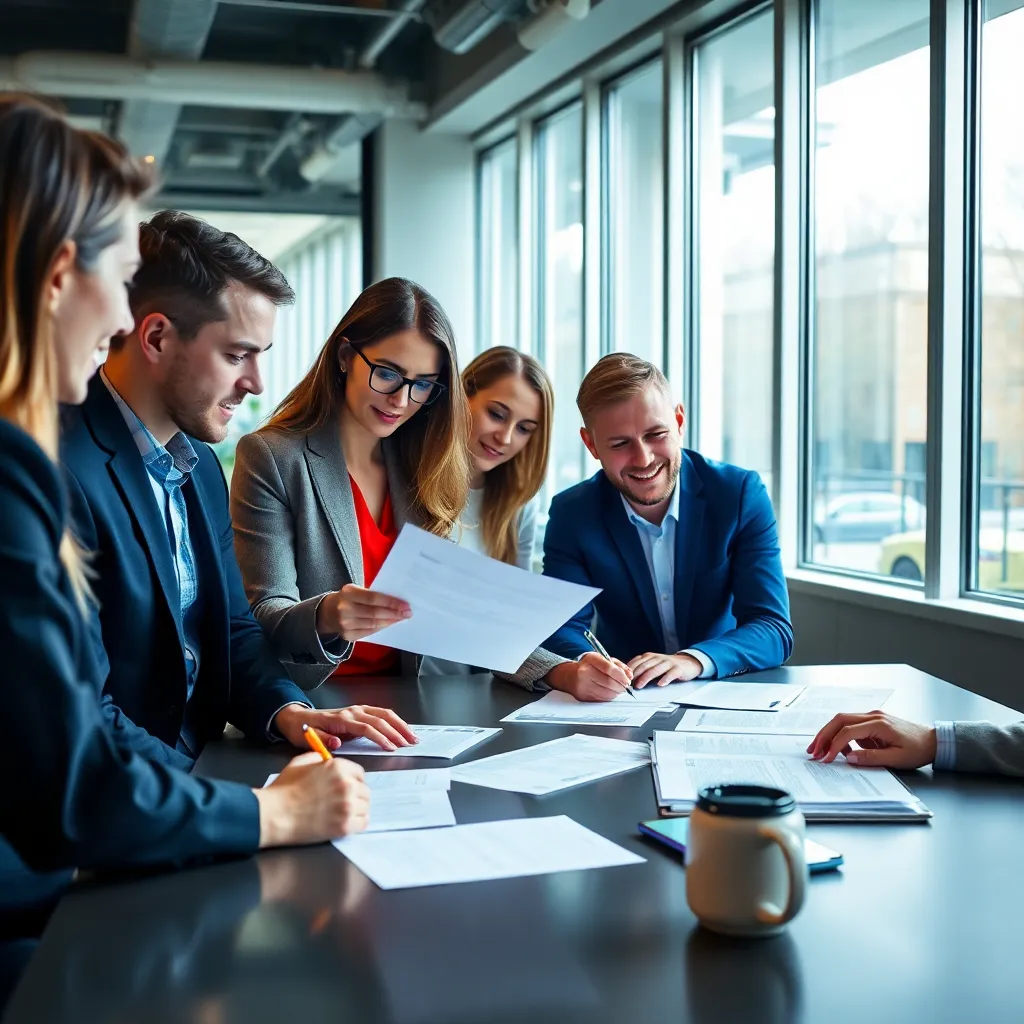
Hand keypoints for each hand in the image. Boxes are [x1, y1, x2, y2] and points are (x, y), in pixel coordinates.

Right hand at [255, 752, 369, 846]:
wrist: (275, 814)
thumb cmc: (284, 789)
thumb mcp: (300, 763)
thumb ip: (319, 759)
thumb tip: (327, 761)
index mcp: (338, 767)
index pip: (360, 773)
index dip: (353, 780)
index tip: (348, 786)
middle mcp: (347, 784)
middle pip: (365, 790)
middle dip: (356, 795)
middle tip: (344, 801)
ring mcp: (347, 806)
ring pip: (365, 806)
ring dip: (357, 809)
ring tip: (344, 812)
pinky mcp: (344, 826)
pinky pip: (363, 822)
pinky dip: (357, 823)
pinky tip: (347, 822)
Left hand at [274, 703, 417, 752]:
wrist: (297, 718)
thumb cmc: (303, 730)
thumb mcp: (308, 738)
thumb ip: (324, 740)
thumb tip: (338, 742)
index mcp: (342, 719)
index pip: (366, 728)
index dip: (380, 738)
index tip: (391, 748)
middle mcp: (352, 711)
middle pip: (380, 719)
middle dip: (397, 731)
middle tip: (409, 743)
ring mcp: (357, 709)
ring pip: (384, 714)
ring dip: (399, 724)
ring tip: (412, 736)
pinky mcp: (359, 711)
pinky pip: (381, 713)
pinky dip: (394, 720)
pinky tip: (402, 727)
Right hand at [316, 584, 410, 642]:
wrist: (326, 612)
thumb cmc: (346, 598)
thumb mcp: (355, 590)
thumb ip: (372, 594)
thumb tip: (396, 602)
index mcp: (348, 593)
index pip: (374, 598)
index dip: (391, 602)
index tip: (405, 604)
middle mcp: (345, 609)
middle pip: (375, 613)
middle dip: (394, 613)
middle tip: (407, 613)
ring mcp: (345, 624)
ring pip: (373, 624)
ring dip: (390, 622)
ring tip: (401, 618)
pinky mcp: (347, 635)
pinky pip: (369, 632)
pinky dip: (381, 628)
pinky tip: (389, 624)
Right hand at [546, 652, 633, 701]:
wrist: (568, 675)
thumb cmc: (587, 666)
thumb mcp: (601, 659)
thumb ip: (617, 665)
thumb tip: (629, 675)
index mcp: (590, 660)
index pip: (608, 668)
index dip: (621, 675)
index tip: (628, 679)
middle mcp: (584, 672)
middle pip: (609, 683)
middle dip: (621, 686)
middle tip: (625, 686)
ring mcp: (582, 686)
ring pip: (606, 693)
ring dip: (616, 692)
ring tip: (618, 689)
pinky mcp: (583, 697)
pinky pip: (602, 699)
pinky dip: (609, 697)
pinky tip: (610, 692)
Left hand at [627, 652, 702, 688]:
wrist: (687, 662)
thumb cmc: (667, 666)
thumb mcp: (653, 664)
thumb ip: (642, 668)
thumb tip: (627, 678)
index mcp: (650, 656)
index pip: (637, 662)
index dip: (629, 670)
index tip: (623, 679)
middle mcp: (658, 658)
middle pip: (644, 666)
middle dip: (635, 675)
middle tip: (628, 684)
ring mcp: (668, 663)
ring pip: (655, 669)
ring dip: (646, 678)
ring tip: (640, 685)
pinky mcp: (678, 669)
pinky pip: (671, 673)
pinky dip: (665, 679)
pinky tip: (660, 684)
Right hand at [806, 712, 937, 769]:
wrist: (934, 741)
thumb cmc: (918, 750)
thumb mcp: (897, 759)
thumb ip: (872, 758)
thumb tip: (849, 758)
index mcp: (879, 724)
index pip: (848, 732)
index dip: (833, 745)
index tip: (825, 759)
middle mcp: (872, 716)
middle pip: (839, 720)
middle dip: (823, 735)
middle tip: (813, 750)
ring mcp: (872, 717)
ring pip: (842, 721)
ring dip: (829, 734)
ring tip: (821, 751)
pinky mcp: (873, 722)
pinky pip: (851, 726)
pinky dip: (842, 737)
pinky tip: (842, 751)